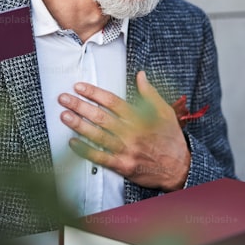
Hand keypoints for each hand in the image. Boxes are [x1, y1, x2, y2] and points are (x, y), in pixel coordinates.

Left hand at [58, 71, 190, 190]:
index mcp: (141, 118)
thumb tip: (140, 75)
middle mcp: (131, 133)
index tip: (79, 87)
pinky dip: (85, 150)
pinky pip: (100, 157)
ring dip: (79, 125)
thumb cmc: (171, 139)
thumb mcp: (165, 112)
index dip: (94, 93)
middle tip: (64, 98)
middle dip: (80, 106)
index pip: (112, 101)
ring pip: (98, 135)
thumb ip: (150, 93)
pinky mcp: (123, 165)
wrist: (179, 168)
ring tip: (65, 115)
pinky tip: (73, 142)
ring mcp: (126, 150)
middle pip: (101, 117)